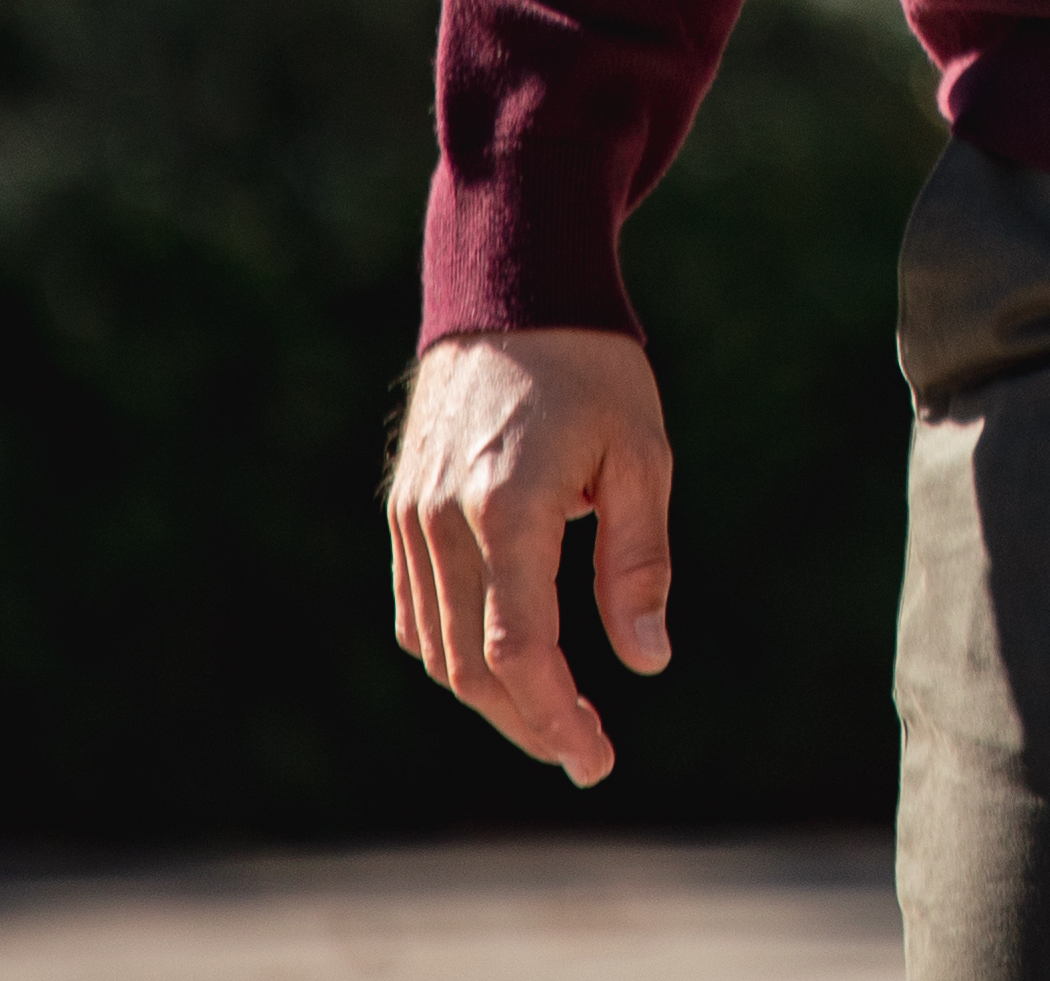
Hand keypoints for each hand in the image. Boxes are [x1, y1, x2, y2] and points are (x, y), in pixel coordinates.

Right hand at [387, 324, 672, 786]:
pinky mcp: (402, 512)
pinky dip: (457, 653)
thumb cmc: (593, 370)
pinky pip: (419, 611)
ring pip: (438, 648)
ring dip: (492, 698)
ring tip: (554, 721)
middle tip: (583, 754)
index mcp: (510, 505)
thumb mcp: (642, 455)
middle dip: (529, 722)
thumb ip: (640, 563)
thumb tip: (647, 660)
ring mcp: (413, 517)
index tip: (595, 758)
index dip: (555, 715)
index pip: (521, 648)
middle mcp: (445, 520)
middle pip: (473, 665)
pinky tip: (506, 668)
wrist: (511, 291)